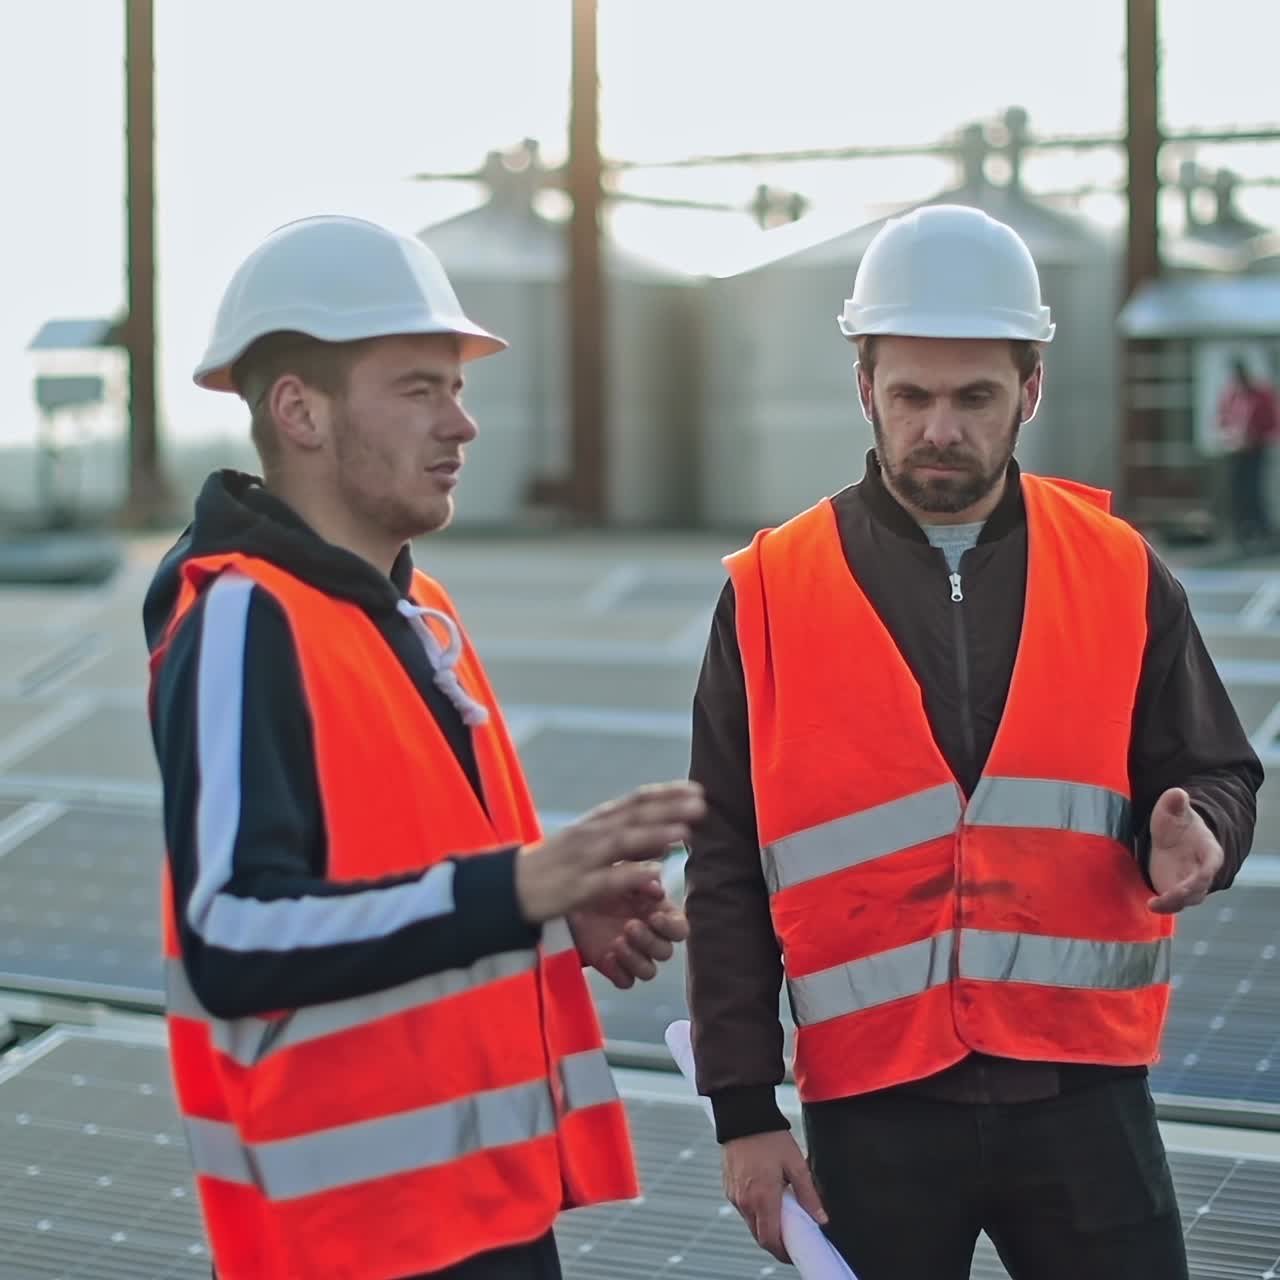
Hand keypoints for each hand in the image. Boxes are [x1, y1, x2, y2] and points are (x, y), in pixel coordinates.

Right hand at [515, 782, 704, 924]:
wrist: (507, 889)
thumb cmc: (556, 867)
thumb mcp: (590, 845)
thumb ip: (627, 838)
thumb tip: (667, 837)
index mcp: (596, 822)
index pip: (635, 800)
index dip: (666, 793)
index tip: (697, 788)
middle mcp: (591, 834)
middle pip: (634, 816)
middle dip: (668, 808)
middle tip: (702, 803)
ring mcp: (583, 859)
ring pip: (623, 842)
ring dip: (654, 835)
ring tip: (685, 832)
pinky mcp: (576, 888)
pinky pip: (607, 880)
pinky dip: (631, 874)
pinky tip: (655, 872)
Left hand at [570, 886, 689, 987]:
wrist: (572, 900)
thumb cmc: (603, 885)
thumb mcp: (622, 875)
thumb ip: (641, 881)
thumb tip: (658, 889)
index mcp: (659, 915)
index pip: (679, 930)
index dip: (671, 927)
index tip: (654, 917)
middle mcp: (650, 938)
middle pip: (665, 952)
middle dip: (649, 941)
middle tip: (629, 926)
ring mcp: (633, 956)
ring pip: (649, 971)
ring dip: (635, 959)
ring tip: (616, 942)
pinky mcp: (614, 969)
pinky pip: (626, 981)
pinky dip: (619, 972)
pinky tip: (607, 956)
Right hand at [723, 1130, 827, 1263]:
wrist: (743, 1116)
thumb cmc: (769, 1136)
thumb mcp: (796, 1164)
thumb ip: (808, 1194)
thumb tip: (820, 1217)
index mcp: (763, 1198)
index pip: (770, 1240)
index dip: (783, 1252)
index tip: (794, 1253)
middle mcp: (745, 1201)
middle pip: (759, 1236)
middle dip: (775, 1242)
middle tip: (791, 1236)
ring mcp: (734, 1195)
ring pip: (750, 1223)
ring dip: (765, 1225)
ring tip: (781, 1212)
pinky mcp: (728, 1187)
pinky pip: (742, 1208)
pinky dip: (755, 1211)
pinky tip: (767, 1197)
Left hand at [1147, 787, 1223, 914]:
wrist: (1172, 838)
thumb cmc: (1176, 823)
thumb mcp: (1172, 811)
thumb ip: (1174, 803)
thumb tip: (1177, 793)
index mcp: (1209, 851)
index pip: (1212, 863)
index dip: (1206, 873)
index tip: (1198, 880)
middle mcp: (1202, 872)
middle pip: (1199, 887)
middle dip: (1186, 893)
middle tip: (1170, 896)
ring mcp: (1189, 884)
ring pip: (1187, 899)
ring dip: (1173, 903)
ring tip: (1154, 904)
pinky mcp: (1175, 892)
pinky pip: (1172, 903)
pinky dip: (1163, 906)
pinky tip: (1150, 905)